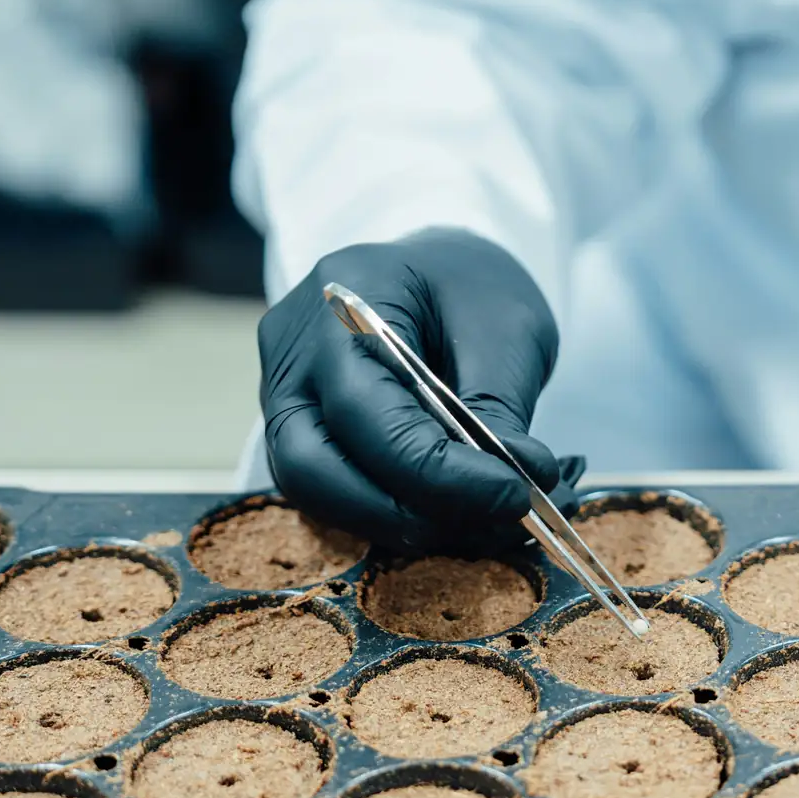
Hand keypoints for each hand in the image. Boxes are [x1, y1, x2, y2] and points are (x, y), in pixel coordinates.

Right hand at [259, 227, 581, 550]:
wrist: (438, 274)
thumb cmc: (472, 285)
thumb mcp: (507, 329)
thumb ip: (499, 410)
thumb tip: (513, 493)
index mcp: (340, 303)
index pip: (367, 413)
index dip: (439, 472)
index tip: (515, 496)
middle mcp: (290, 354)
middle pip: (311, 466)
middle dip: (406, 512)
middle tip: (493, 521)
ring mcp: (283, 396)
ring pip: (314, 491)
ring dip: (401, 523)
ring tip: (484, 523)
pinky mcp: (301, 434)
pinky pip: (333, 493)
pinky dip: (394, 515)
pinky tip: (457, 516)